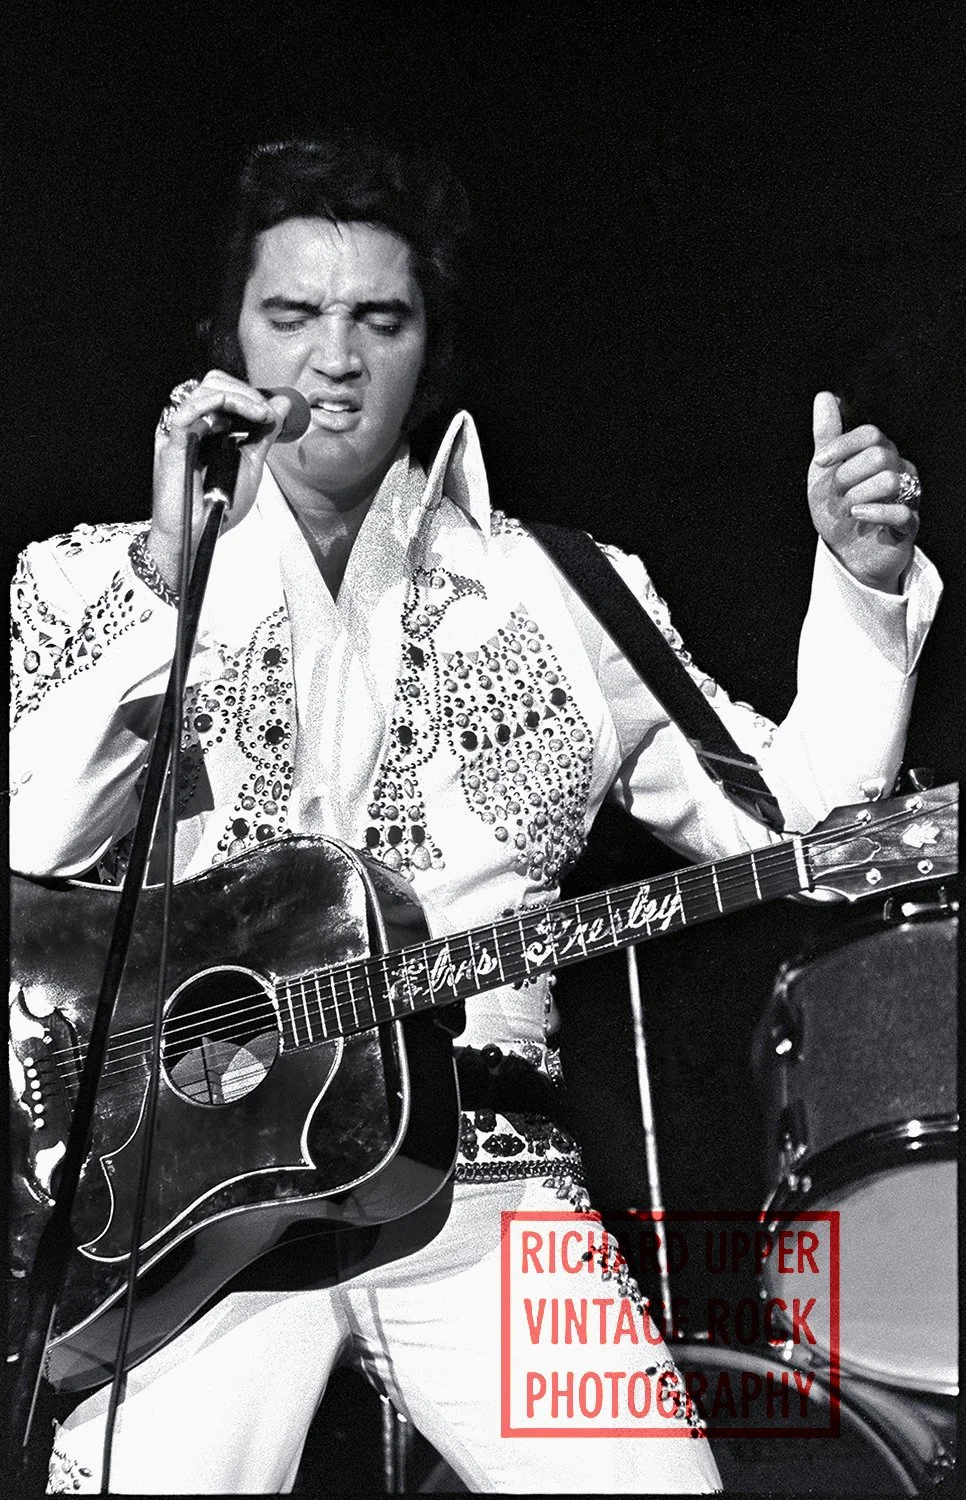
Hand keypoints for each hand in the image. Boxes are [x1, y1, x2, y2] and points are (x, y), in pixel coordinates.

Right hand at [148, 373, 294, 590]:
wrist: (199, 535)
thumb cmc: (219, 505)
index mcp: (207, 425)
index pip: (225, 388)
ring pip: (203, 389)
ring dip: (238, 397)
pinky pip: (186, 409)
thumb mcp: (250, 464)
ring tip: (259, 416)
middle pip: (213, 381)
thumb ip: (264, 433)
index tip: (273, 414)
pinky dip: (214, 404)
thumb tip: (282, 404)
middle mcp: (191, 422)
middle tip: (266, 414)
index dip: (250, 393)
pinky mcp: (171, 441)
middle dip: (246, 392)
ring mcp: (179, 430)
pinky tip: (235, 417)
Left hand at [808, 391, 918, 592]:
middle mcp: (898, 469)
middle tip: (836, 494)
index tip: (820, 462)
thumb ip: (826, 435)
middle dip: (847, 475)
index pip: (870, 434)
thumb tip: (824, 397)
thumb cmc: (838, 508)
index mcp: (879, 454)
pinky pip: (901, 511)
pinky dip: (875, 512)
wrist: (845, 551)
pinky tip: (859, 515)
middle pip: (879, 456)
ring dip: (857, 497)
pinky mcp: (909, 523)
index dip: (843, 445)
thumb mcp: (824, 472)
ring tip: (846, 510)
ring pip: (889, 481)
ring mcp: (907, 495)